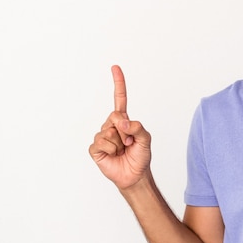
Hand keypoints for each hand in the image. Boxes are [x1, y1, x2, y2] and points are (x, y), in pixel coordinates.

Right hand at [88, 66, 151, 189]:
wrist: (134, 175)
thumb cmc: (141, 156)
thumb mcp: (146, 140)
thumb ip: (137, 127)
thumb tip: (121, 121)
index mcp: (123, 120)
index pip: (120, 99)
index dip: (118, 83)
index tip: (115, 67)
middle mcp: (111, 125)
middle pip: (114, 116)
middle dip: (125, 131)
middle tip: (129, 143)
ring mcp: (102, 136)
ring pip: (109, 132)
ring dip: (119, 144)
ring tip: (122, 151)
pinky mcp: (95, 148)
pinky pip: (101, 143)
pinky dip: (110, 150)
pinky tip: (113, 155)